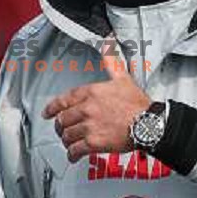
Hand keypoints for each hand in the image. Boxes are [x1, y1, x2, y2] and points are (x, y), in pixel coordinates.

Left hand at [41, 38, 150, 162]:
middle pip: (63, 119)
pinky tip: (74, 156)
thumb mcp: (123, 77)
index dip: (52, 108)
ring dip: (66, 140)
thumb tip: (107, 41)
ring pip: (67, 135)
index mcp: (91, 92)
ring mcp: (89, 126)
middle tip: (62, 130)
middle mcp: (87, 109)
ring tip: (70, 143)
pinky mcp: (94, 143)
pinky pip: (76, 150)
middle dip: (61, 126)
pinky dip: (72, 154)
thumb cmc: (137, 104)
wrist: (148, 124)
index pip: (64, 100)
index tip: (48, 113)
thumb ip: (111, 60)